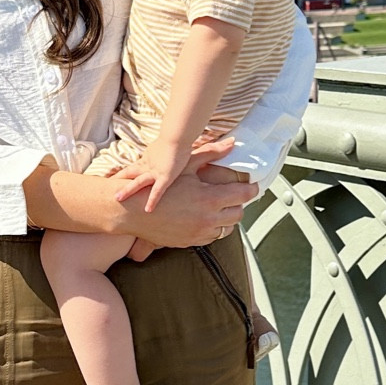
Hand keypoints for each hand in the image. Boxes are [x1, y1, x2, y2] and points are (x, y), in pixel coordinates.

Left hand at [111, 137, 190, 213]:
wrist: (178, 136)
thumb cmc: (175, 139)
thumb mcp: (166, 147)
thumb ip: (162, 152)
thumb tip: (164, 152)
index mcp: (147, 160)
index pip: (131, 168)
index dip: (121, 174)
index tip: (111, 180)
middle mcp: (148, 166)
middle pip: (129, 174)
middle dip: (118, 182)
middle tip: (105, 189)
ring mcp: (155, 172)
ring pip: (138, 182)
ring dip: (127, 190)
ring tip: (116, 199)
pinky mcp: (165, 177)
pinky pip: (158, 191)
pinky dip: (152, 200)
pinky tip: (148, 210)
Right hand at [122, 156, 255, 249]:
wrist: (133, 212)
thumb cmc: (158, 186)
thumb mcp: (185, 166)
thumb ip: (211, 153)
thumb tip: (231, 143)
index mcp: (209, 199)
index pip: (242, 195)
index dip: (251, 189)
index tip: (252, 186)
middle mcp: (208, 219)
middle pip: (238, 214)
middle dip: (239, 204)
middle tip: (234, 195)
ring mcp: (199, 233)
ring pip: (227, 229)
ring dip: (226, 218)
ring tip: (219, 207)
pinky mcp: (191, 242)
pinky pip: (212, 238)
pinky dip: (213, 228)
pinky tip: (205, 218)